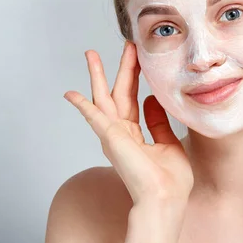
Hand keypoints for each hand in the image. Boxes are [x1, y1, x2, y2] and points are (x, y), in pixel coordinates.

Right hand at [63, 41, 193, 204]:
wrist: (166, 198)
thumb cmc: (170, 179)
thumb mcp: (168, 142)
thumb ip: (158, 122)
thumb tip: (151, 100)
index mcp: (134, 134)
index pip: (132, 97)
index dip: (135, 75)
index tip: (139, 55)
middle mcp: (120, 133)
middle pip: (117, 93)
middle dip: (120, 67)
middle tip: (124, 44)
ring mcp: (114, 135)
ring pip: (103, 98)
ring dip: (97, 76)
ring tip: (91, 55)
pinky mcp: (111, 138)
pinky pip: (93, 117)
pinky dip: (82, 105)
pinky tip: (72, 94)